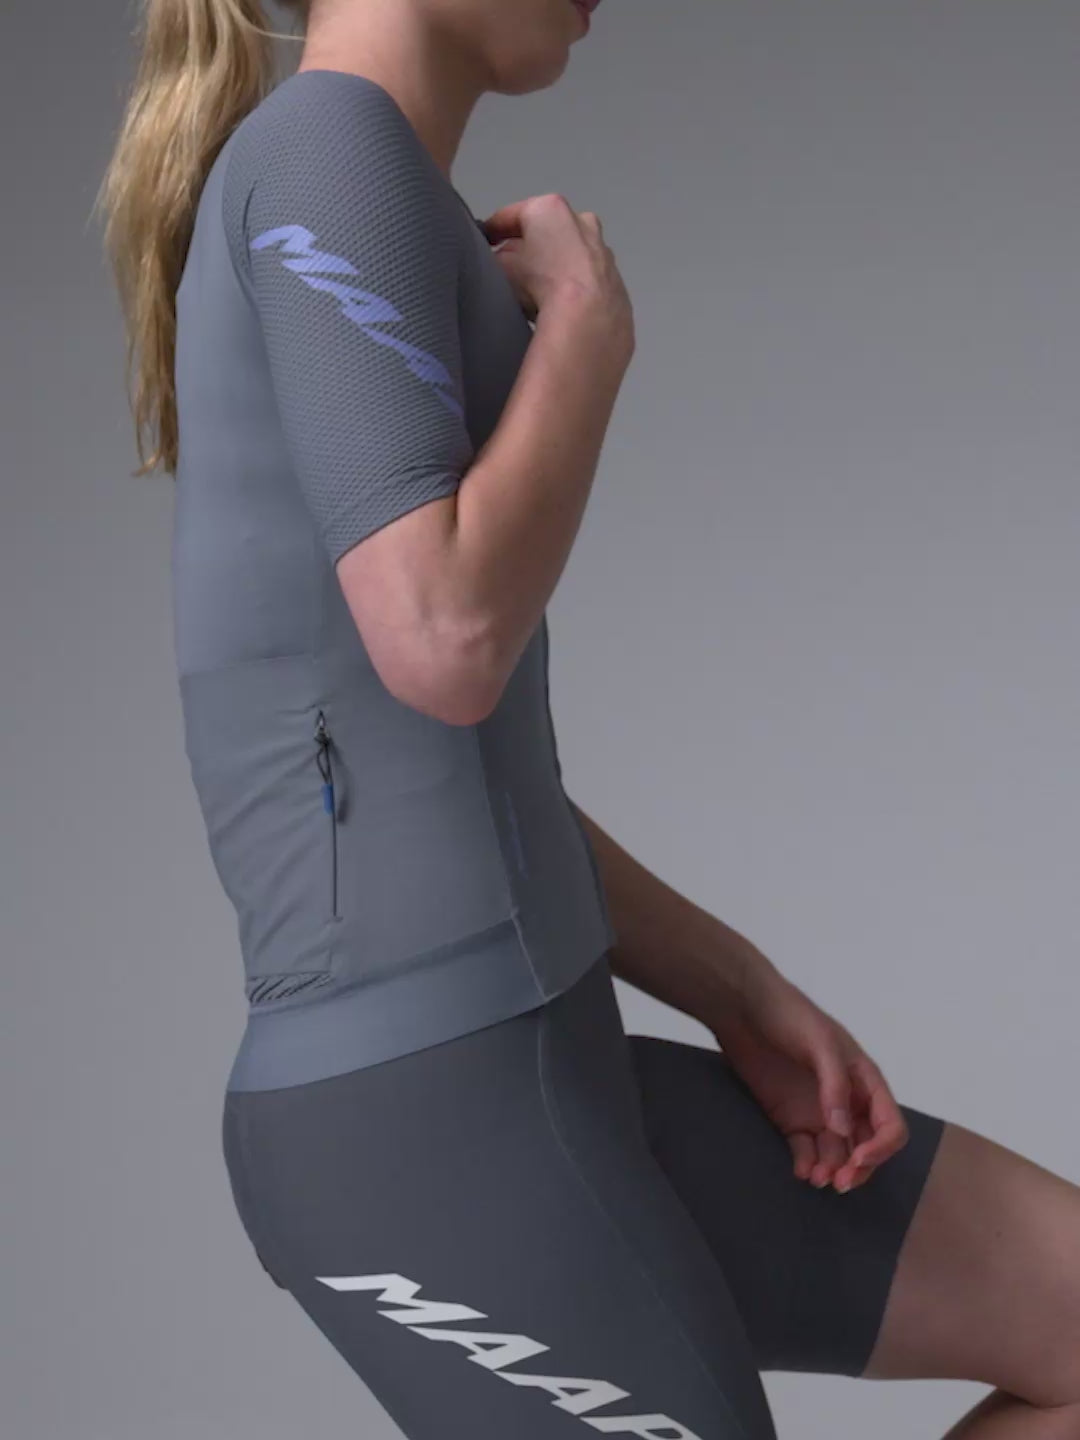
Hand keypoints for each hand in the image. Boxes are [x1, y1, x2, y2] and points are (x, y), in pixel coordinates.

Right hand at [480, 193, 634, 360]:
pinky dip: (579, 290)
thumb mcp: (501, 268)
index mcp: (551, 210)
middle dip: (534, 245)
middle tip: (517, 266)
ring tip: (544, 291)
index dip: (494, 229)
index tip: (484, 240)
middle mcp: (584, 223)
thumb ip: (499, 258)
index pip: (513, 214)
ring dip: (561, 267)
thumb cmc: (539, 283)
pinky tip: (568, 309)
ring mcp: (605, 253)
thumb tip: (503, 260)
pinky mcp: (618, 285)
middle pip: (551, 231)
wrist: (587, 321)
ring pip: (576, 256)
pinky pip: (591, 282)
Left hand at [709, 956, 909, 1192]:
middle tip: (839, 1183)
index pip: (889, 1125)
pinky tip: (802, 1171)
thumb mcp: (820, 1043)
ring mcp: (818, 1112)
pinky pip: (806, 1150)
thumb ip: (835, 1084)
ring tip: (816, 1178)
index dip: (881, 1147)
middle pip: (866, 1147)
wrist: (743, 1009)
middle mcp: (847, 1101)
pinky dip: (808, 1164)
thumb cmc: (789, 1016)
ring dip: (832, 1170)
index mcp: (865, 1081)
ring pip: (836, 1154)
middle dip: (858, 1168)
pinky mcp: (790, 1118)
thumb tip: (842, 1129)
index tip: (858, 1159)